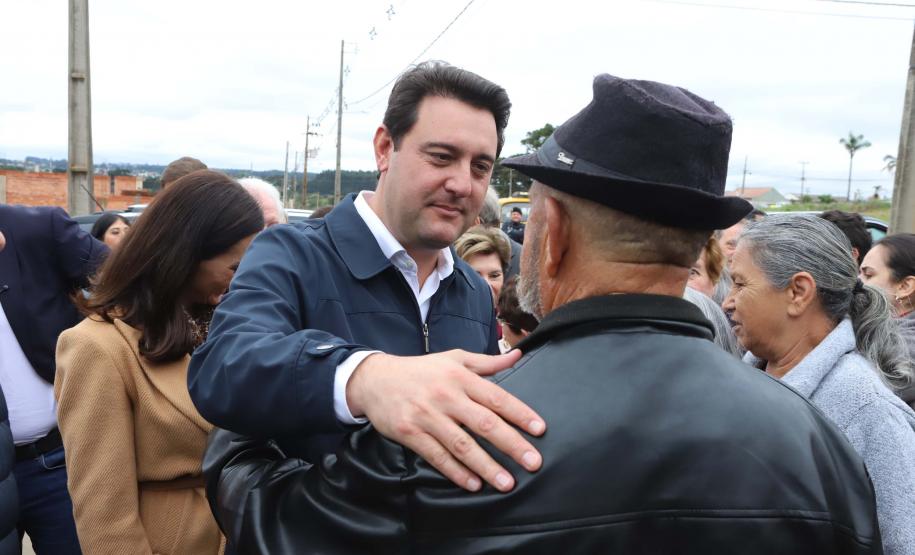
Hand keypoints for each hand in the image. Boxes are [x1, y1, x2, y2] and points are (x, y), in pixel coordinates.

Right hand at [346, 349, 544, 492]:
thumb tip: (518, 355)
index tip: (539, 429)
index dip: (520, 413)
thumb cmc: (421, 370)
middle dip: (511, 444)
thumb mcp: (454, 358)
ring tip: (507, 482)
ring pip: (462, 445)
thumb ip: (487, 362)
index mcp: (460, 377)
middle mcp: (446, 396)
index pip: (497, 397)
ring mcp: (427, 416)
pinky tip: (473, 484)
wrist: (375, 379)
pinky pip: (437, 456)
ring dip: (486, 466)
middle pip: (484, 423)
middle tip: (533, 462)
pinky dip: (456, 472)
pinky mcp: (411, 433)